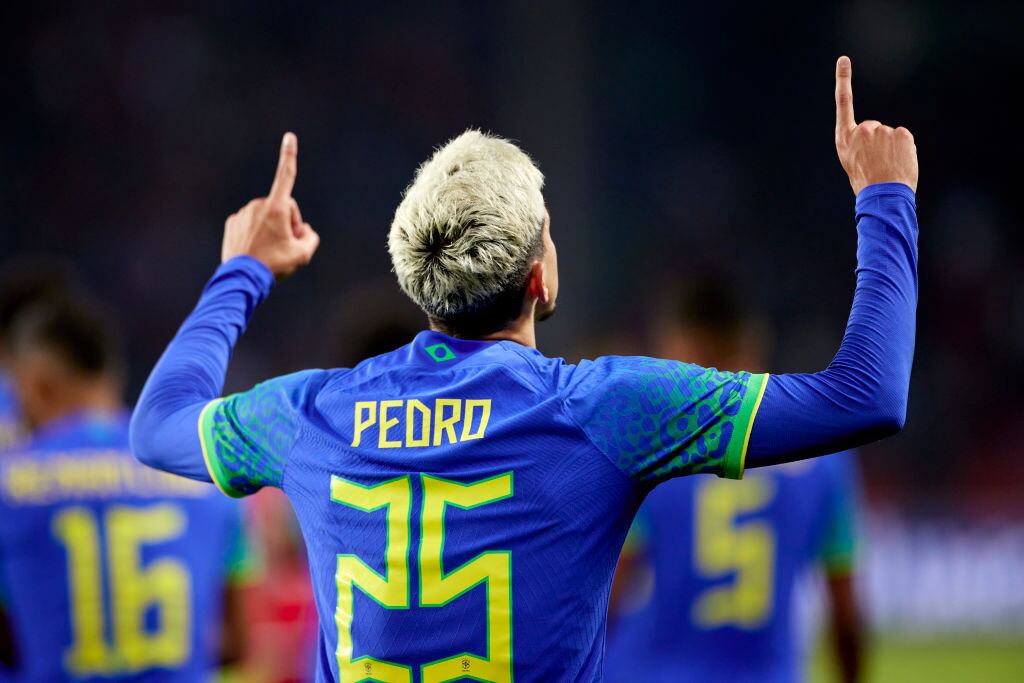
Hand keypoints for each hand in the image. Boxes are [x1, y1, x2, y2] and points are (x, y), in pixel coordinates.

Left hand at [222, 132, 319, 277]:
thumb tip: (304, 230)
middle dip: (288, 222)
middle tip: (287, 246)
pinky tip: (256, 251)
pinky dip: (256, 234)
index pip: (286, 176)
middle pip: (282, 208)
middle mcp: (258, 205)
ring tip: (269, 252)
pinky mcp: (232, 223)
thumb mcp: (303, 254)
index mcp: (276, 208)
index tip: (289, 136)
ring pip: (265, 217)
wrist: (243, 279)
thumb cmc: (275, 265)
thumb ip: (311, 237)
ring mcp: (243, 214)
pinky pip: (250, 224)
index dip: (289, 155)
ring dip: (271, 230)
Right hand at [834, 56, 918, 194]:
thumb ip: (861, 147)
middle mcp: (861, 130)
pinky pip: (904, 138)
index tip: (843, 60)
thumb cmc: (867, 185)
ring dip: (891, 148)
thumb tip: (879, 142)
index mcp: (844, 139)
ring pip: (890, 136)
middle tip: (877, 164)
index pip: (843, 103)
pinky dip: (904, 149)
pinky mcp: (901, 133)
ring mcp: (882, 130)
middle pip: (873, 128)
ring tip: (887, 167)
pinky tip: (899, 163)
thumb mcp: (854, 164)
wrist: (882, 196)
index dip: (843, 80)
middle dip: (877, 142)